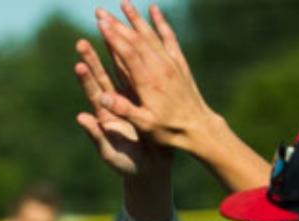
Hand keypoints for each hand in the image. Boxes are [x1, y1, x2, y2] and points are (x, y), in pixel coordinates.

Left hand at [75, 37, 141, 175]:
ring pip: (120, 76)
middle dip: (92, 61)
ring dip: (112, 58)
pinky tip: (131, 49)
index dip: (86, 80)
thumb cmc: (127, 165)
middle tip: (81, 42)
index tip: (79, 64)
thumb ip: (95, 135)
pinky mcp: (144, 101)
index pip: (93, 94)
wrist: (151, 169)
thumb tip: (80, 117)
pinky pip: (138, 80)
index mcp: (104, 117)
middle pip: (102, 79)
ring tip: (105, 38)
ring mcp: (130, 102)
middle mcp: (114, 106)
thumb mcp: (109, 152)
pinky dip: (134, 65)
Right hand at [93, 2, 216, 153]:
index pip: (128, 53)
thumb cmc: (168, 130)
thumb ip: (124, 110)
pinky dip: (161, 23)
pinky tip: (154, 10)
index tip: (100, 24)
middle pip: (136, 40)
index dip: (113, 37)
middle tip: (100, 13)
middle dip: (117, 24)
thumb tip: (101, 98)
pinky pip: (169, 38)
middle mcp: (160, 68)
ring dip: (136, 18)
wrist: (198, 128)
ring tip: (123, 3)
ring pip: (151, 34)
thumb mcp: (145, 125)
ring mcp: (171, 63)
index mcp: (149, 82)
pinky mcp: (179, 63)